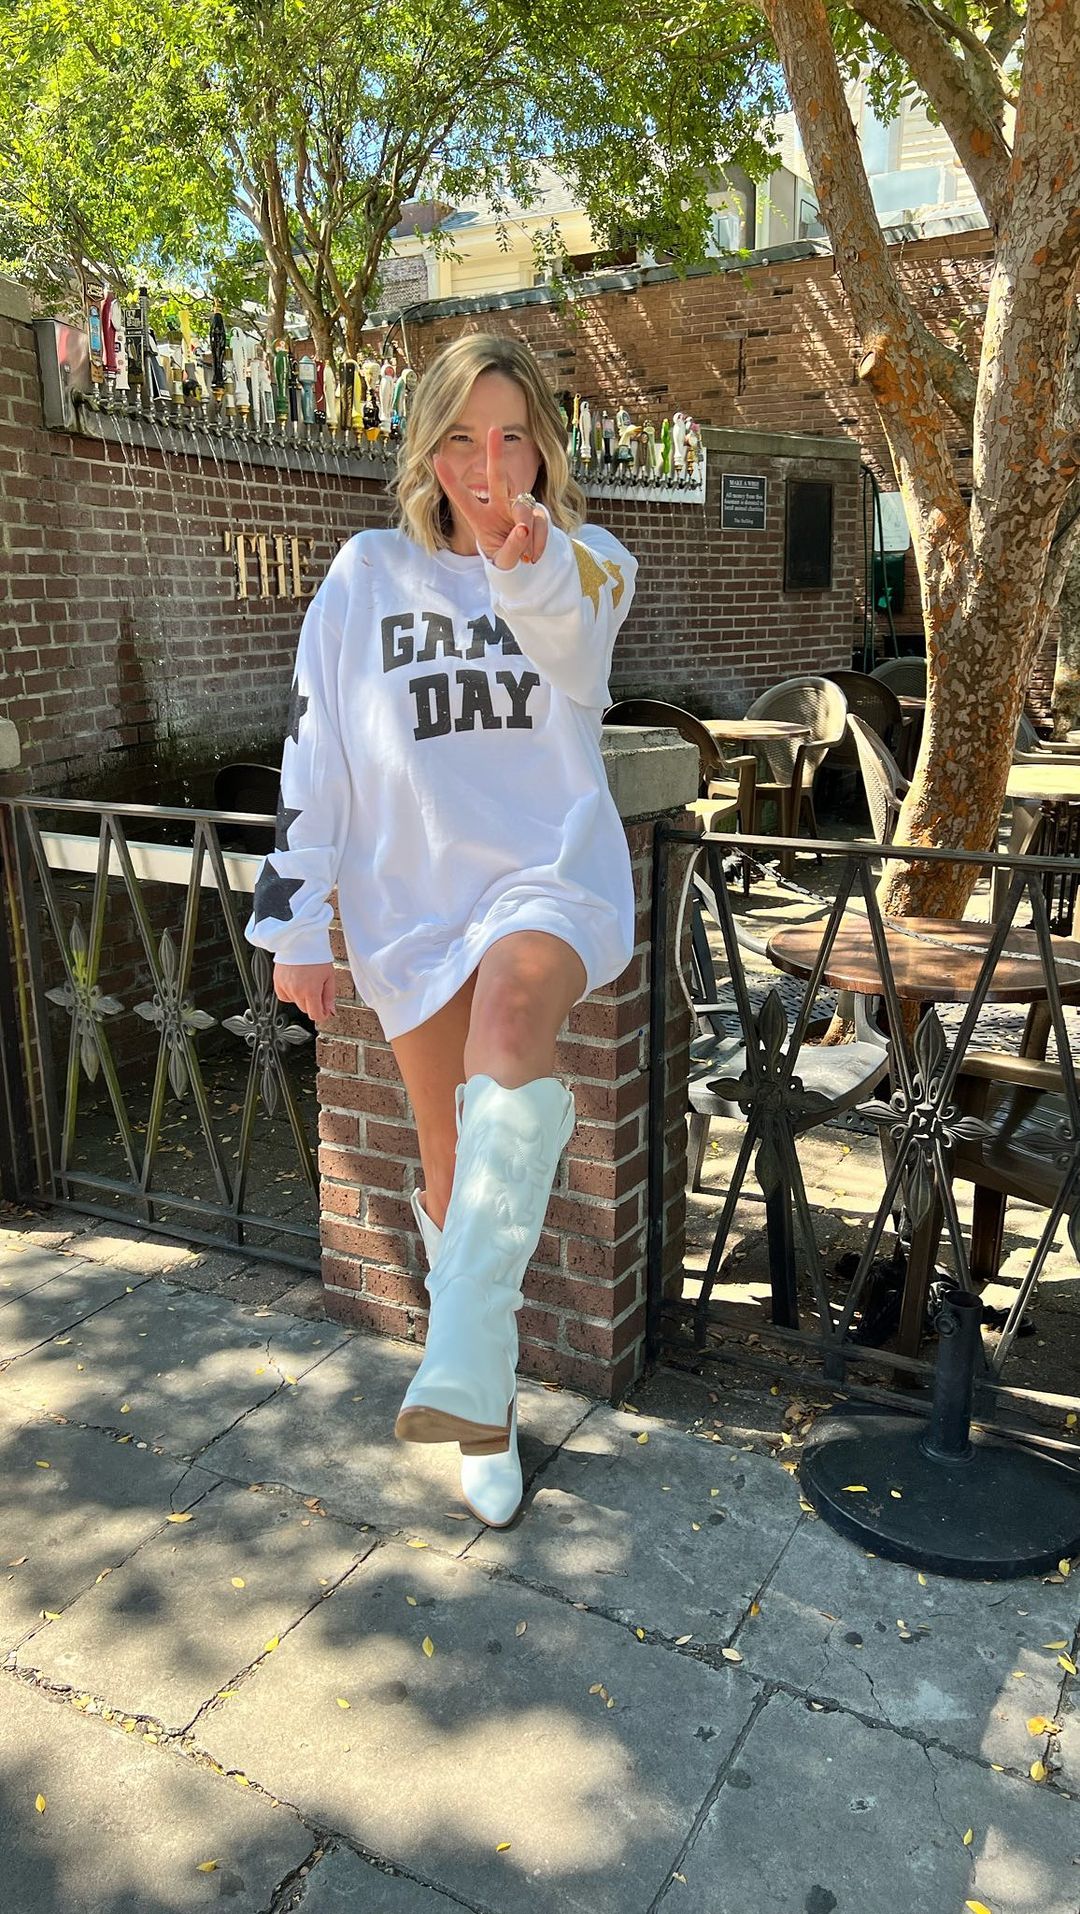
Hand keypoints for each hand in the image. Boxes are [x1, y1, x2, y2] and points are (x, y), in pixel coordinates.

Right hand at [273, 960, 335, 1021]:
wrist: (300, 941)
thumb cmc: (315, 955)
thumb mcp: (329, 976)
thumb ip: (329, 996)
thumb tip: (330, 1011)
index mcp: (311, 991)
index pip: (315, 1015)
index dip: (321, 1015)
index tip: (324, 1011)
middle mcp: (296, 991)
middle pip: (305, 1009)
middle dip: (312, 1003)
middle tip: (317, 989)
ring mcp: (285, 987)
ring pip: (295, 1002)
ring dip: (301, 997)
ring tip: (306, 982)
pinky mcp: (277, 982)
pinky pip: (284, 996)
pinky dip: (290, 993)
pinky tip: (296, 983)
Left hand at [433, 426, 549, 568]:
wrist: (524, 563)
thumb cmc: (504, 556)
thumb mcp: (502, 560)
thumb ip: (510, 549)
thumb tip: (523, 529)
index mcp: (479, 518)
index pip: (462, 497)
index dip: (449, 479)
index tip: (435, 458)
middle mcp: (497, 506)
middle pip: (497, 478)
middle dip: (496, 454)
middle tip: (494, 429)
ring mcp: (518, 507)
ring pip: (523, 509)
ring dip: (525, 534)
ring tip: (527, 556)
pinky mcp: (538, 512)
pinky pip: (541, 523)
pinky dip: (539, 542)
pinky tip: (534, 556)